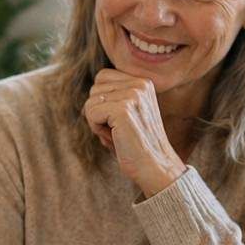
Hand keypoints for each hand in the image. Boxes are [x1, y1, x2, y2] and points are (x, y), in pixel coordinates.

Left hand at [83, 69, 186, 197]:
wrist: (154, 167)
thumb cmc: (136, 145)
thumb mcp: (127, 114)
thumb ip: (112, 98)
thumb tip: (91, 94)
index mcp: (143, 82)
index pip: (102, 77)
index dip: (102, 101)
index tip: (118, 119)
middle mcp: (140, 84)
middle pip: (94, 89)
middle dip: (98, 112)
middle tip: (118, 130)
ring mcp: (133, 95)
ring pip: (90, 101)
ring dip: (97, 122)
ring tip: (118, 134)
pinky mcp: (123, 109)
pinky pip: (91, 112)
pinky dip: (97, 129)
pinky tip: (115, 137)